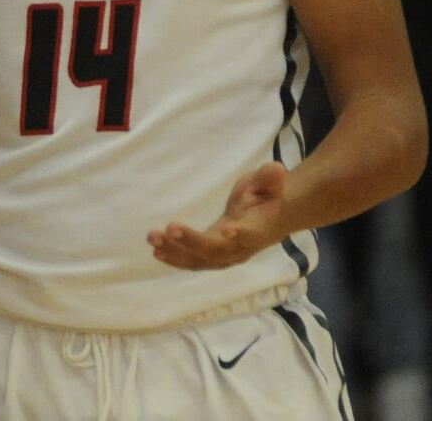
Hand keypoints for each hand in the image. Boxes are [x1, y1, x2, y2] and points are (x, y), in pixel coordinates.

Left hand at [148, 162, 291, 270]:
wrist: (274, 217)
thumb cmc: (269, 195)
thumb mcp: (271, 182)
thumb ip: (271, 178)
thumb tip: (277, 169)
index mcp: (259, 229)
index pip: (251, 233)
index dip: (241, 233)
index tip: (227, 229)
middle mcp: (243, 248)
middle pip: (217, 250)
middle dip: (192, 241)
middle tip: (169, 228)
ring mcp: (227, 256)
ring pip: (201, 260)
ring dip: (176, 251)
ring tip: (153, 238)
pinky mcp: (214, 257)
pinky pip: (194, 262)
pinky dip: (175, 258)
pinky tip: (156, 251)